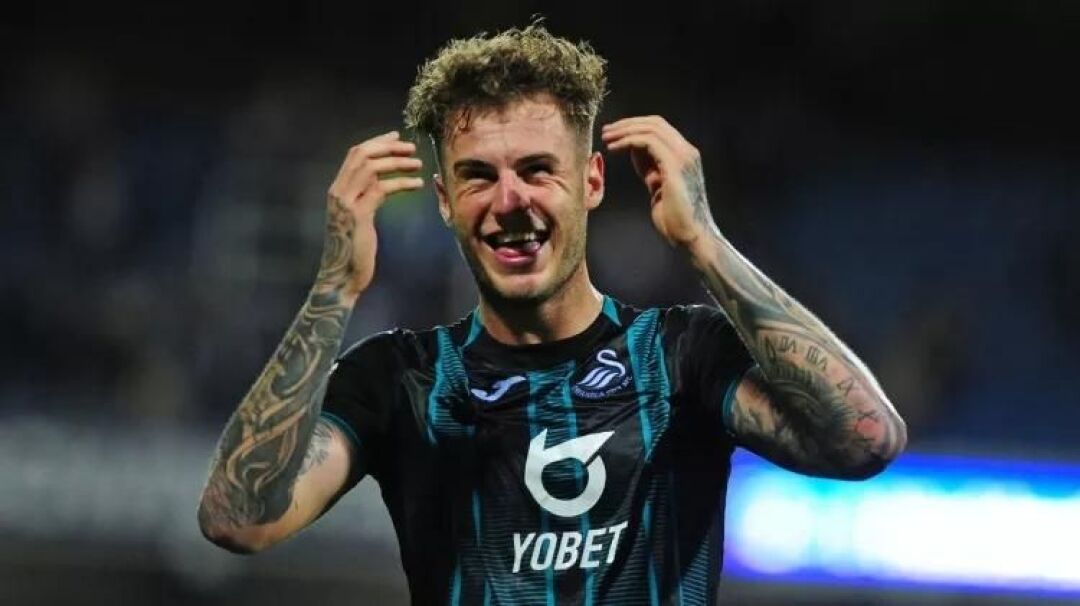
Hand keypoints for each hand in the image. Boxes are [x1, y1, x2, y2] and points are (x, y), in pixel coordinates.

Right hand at [319, 131, 423, 298]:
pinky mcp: (358, 215)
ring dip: (398, 163)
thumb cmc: (354, 251)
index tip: (397, 137)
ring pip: (372, 169)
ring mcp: (346, 203)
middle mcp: (338, 192)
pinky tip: (417, 184)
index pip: (354, 154)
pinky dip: (402, 183)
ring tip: (419, 163)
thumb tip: (380, 185)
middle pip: (362, 155)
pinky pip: (382, 190)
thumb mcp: (358, 219)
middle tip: (412, 148)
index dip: (376, 142)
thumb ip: (364, 199)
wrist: (342, 276)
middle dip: (388, 147)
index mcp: (337, 190)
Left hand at [601, 116, 716, 248]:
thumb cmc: (673, 216)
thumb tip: (632, 147)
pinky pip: (648, 142)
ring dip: (625, 130)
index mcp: (685, 154)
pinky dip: (628, 141)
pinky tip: (614, 148)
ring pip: (651, 129)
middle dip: (627, 124)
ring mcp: (683, 157)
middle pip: (655, 123)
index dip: (634, 126)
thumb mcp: (657, 183)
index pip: (659, 127)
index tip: (613, 133)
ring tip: (606, 138)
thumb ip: (649, 164)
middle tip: (606, 132)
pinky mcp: (675, 166)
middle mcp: (687, 151)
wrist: (690, 235)